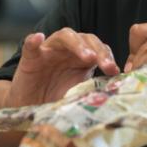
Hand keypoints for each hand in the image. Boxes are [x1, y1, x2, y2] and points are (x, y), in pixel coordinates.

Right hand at [5, 28, 119, 106]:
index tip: (115, 71)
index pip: (98, 48)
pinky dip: (34, 41)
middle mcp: (67, 50)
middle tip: (106, 65)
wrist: (29, 109)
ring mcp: (48, 51)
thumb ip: (94, 88)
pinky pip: (30, 45)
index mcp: (82, 58)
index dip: (108, 57)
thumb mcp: (79, 94)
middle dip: (97, 50)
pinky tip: (38, 38)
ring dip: (77, 44)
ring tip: (87, 56)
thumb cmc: (56, 99)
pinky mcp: (29, 59)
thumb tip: (117, 91)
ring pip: (63, 37)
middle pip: (85, 38)